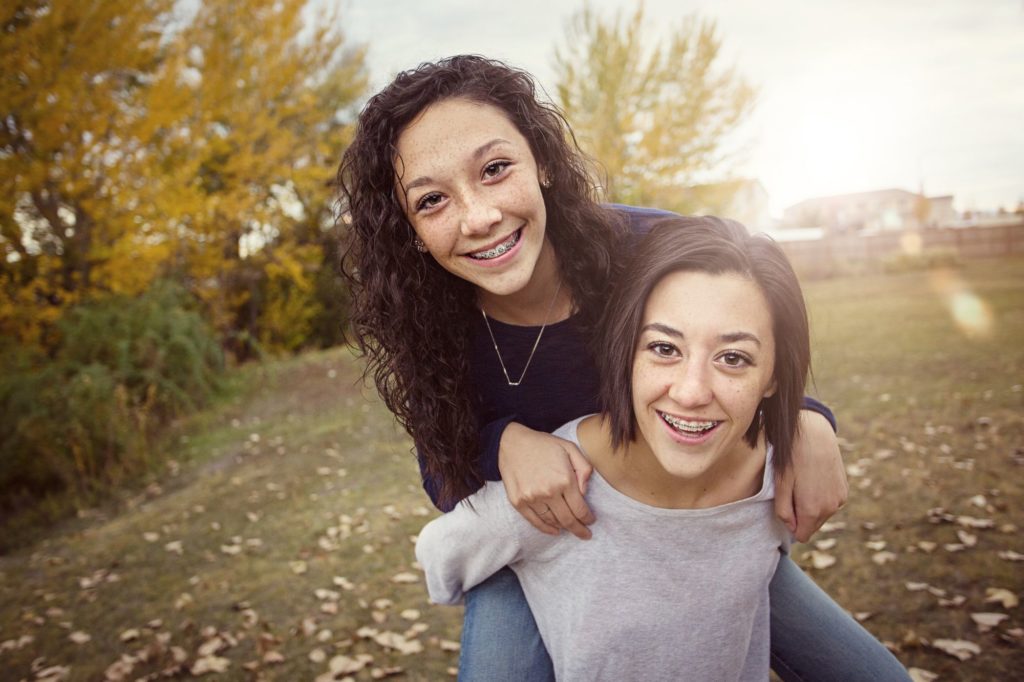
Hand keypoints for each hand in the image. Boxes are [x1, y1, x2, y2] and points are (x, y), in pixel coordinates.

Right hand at [498, 422, 594, 539]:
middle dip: (579, 530)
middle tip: (586, 534)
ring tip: (570, 528)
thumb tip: (585, 492)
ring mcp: (531, 498)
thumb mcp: (570, 448)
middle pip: (568, 520)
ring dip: (564, 528)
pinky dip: (546, 529)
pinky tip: (555, 531)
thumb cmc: (544, 445)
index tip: (591, 521)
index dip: (588, 518)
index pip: (580, 509)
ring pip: (552, 522)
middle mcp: (548, 492)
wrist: (512, 442)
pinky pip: (535, 521)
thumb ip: (584, 469)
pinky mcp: (518, 502)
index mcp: (564, 479)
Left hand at [774, 410, 848, 542]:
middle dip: (802, 516)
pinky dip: (822, 497)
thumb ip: (783, 511)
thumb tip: (792, 528)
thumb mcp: (780, 485)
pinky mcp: (844, 490)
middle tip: (793, 492)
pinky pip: (830, 504)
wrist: (814, 434)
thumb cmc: (792, 458)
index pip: (802, 535)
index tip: (787, 507)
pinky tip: (815, 479)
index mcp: (812, 509)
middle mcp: (830, 508)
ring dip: (812, 506)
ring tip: (804, 483)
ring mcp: (840, 499)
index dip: (792, 525)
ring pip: (822, 515)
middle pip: (812, 526)